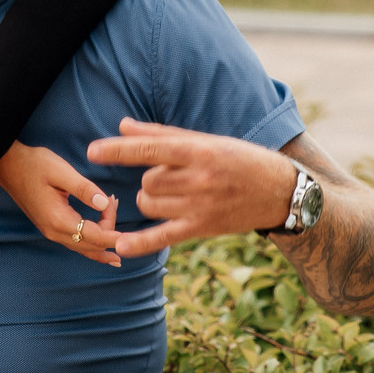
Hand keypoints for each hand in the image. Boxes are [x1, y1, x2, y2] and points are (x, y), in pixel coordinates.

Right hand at [0, 143, 121, 264]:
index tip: (124, 218)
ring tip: (114, 218)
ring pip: (85, 248)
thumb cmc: (34, 164)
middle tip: (114, 201)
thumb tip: (105, 203)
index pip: (95, 236)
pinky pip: (77, 243)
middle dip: (110, 230)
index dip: (114, 232)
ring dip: (103, 238)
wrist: (8, 166)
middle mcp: (54, 232)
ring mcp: (51, 232)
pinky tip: (105, 246)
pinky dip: (93, 242)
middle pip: (92, 245)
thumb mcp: (61, 171)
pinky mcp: (51, 228)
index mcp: (58, 220)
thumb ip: (84, 189)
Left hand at [87, 118, 298, 259]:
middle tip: (168, 177)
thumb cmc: (240, 159)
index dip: (118, 150)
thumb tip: (122, 126)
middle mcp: (199, 178)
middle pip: (148, 180)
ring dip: (148, 199)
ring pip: (151, 203)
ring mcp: (201, 205)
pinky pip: (164, 236)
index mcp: (200, 150)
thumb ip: (161, 134)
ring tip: (167, 195)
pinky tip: (121, 246)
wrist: (281, 191)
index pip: (150, 149)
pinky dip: (140, 242)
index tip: (92, 151)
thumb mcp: (206, 140)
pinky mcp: (203, 227)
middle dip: (148, 178)